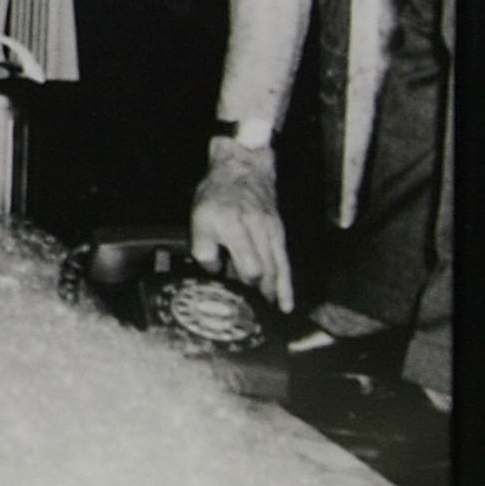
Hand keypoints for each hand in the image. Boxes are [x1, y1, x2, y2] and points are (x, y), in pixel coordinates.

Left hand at [191, 137, 291, 311]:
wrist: (243, 168)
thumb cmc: (217, 194)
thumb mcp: (199, 217)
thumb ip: (204, 247)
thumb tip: (214, 272)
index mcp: (235, 226)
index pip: (248, 266)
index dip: (241, 285)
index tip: (232, 297)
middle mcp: (258, 231)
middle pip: (264, 272)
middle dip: (256, 294)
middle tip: (248, 313)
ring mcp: (272, 232)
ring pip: (276, 270)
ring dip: (271, 295)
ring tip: (266, 317)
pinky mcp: (279, 234)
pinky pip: (284, 263)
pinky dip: (285, 286)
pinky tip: (285, 304)